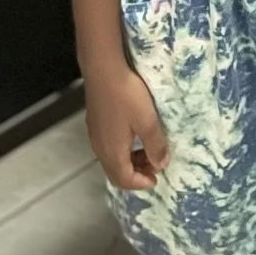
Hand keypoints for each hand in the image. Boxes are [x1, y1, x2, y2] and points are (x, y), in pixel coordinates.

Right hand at [84, 62, 168, 190]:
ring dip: (129, 162)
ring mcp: (95, 136)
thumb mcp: (147, 120)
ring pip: (111, 161)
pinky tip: (133, 136)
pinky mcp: (94, 124)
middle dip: (135, 175)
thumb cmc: (127, 96)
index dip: (141, 183)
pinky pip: (108, 148)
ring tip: (147, 151)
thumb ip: (155, 144)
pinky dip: (122, 151)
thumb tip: (161, 165)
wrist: (103, 70)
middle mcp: (100, 149)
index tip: (157, 179)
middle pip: (116, 173)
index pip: (124, 180)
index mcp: (112, 153)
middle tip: (154, 167)